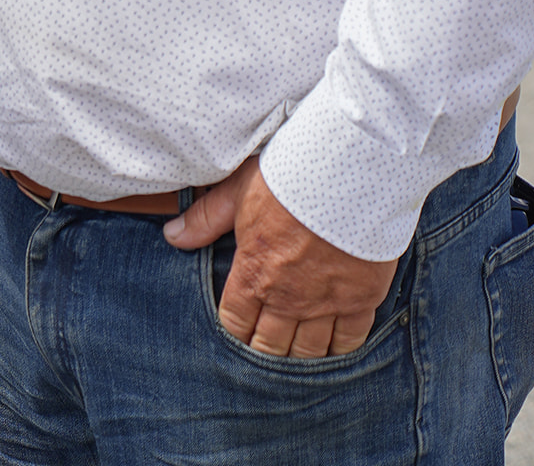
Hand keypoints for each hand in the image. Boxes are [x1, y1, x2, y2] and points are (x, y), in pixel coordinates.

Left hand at [162, 156, 395, 358]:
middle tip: (263, 353)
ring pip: (309, 352)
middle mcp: (288, 299)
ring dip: (299, 359)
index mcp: (254, 275)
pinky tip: (333, 351)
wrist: (348, 173)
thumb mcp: (237, 190)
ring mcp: (326, 303)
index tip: (236, 335)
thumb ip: (205, 219)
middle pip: (271, 347)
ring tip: (293, 359)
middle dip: (263, 354)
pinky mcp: (361, 300)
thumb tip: (172, 236)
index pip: (236, 324)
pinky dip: (339, 351)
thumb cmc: (288, 177)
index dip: (234, 335)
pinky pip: (349, 341)